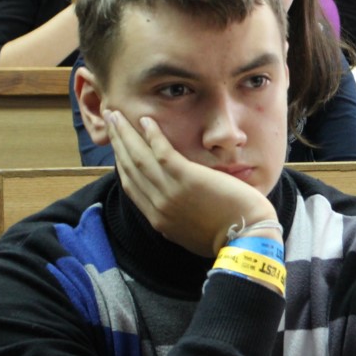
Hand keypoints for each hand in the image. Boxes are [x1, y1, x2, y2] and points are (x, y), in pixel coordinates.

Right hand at [107, 110, 277, 256]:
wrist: (246, 240)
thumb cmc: (229, 236)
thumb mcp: (192, 233)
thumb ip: (178, 220)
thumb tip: (173, 210)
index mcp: (159, 219)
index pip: (132, 186)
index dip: (122, 164)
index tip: (117, 147)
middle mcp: (158, 206)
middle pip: (129, 168)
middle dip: (117, 143)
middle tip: (109, 121)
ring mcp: (170, 192)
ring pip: (139, 158)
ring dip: (125, 134)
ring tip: (116, 115)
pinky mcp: (187, 179)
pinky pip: (161, 153)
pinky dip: (151, 135)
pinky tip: (145, 120)